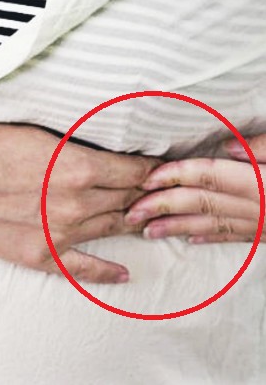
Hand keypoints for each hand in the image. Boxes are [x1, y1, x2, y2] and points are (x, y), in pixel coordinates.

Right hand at [0, 124, 159, 282]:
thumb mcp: (37, 136)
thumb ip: (76, 149)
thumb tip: (103, 157)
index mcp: (78, 168)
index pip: (134, 173)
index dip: (152, 170)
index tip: (160, 170)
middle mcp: (76, 205)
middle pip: (127, 200)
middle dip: (146, 193)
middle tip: (158, 191)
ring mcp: (59, 235)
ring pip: (111, 227)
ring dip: (132, 221)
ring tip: (147, 218)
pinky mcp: (40, 255)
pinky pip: (82, 268)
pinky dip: (106, 271)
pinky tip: (124, 273)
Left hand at [124, 135, 265, 243]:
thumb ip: (263, 147)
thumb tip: (228, 146)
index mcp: (261, 183)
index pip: (208, 176)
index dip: (175, 176)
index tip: (147, 179)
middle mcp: (258, 207)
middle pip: (200, 203)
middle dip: (162, 207)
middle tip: (132, 212)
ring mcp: (262, 224)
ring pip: (211, 225)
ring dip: (177, 227)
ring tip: (147, 231)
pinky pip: (233, 237)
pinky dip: (209, 236)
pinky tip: (189, 238)